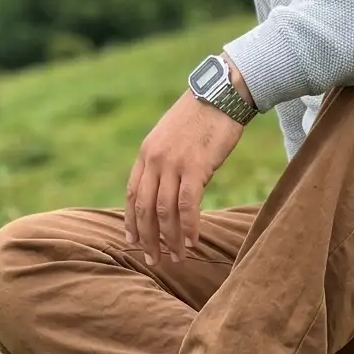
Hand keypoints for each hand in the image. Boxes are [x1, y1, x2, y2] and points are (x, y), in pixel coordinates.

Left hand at [125, 88, 244, 264]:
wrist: (222, 94)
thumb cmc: (202, 115)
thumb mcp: (172, 136)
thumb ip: (165, 160)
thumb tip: (169, 188)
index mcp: (146, 153)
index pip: (131, 194)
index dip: (131, 221)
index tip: (133, 241)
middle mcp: (155, 160)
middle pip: (144, 208)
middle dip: (147, 238)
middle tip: (153, 260)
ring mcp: (174, 164)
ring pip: (164, 211)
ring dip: (169, 239)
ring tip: (177, 258)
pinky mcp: (196, 166)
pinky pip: (188, 205)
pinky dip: (188, 227)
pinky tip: (192, 242)